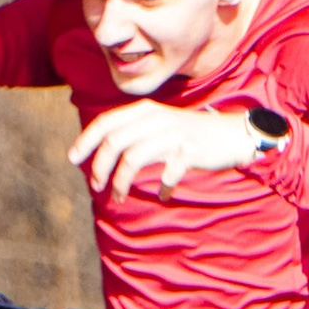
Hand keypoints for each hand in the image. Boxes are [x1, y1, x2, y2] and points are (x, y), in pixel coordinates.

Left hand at [71, 102, 272, 198]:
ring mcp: (173, 134)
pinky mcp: (190, 151)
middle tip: (97, 187)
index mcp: (145, 110)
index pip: (105, 122)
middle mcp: (155, 118)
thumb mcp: (160, 125)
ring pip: (133, 157)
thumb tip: (103, 154)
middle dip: (100, 167)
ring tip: (119, 198)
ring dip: (121, 182)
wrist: (235, 134)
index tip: (72, 159)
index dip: (85, 141)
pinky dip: (162, 189)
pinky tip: (164, 197)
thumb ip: (134, 133)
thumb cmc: (192, 135)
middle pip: (114, 142)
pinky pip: (167, 174)